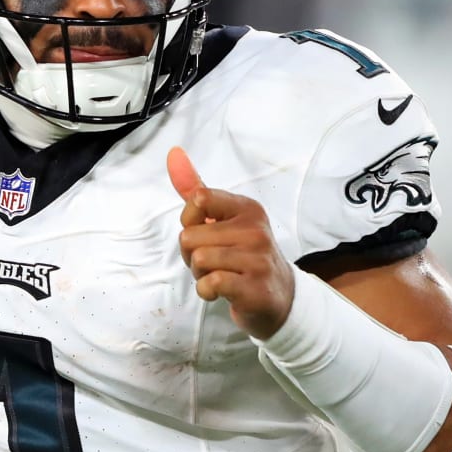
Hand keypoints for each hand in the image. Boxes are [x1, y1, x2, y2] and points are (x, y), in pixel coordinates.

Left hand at [167, 146, 295, 340]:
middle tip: (214, 263)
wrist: (278, 297)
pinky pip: (211, 283)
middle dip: (191, 255)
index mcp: (246, 208)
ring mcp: (257, 258)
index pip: (199, 199)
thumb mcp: (222, 219)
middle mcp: (255, 229)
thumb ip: (195, 189)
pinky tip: (220, 292)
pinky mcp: (255, 287)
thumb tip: (173, 153)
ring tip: (219, 276)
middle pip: (190, 236)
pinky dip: (206, 291)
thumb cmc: (242, 256)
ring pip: (199, 259)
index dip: (189, 222)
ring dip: (199, 274)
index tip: (206, 234)